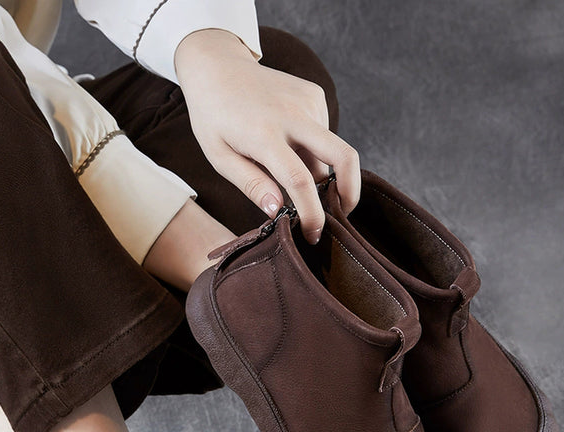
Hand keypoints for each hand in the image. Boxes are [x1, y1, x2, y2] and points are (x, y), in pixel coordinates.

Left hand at [174, 29, 359, 243]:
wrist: (216, 65)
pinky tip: (288, 144)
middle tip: (341, 215)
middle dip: (350, 193)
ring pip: (329, 151)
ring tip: (289, 172)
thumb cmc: (213, 116)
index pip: (300, 181)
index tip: (313, 233)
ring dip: (319, 171)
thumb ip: (251, 184)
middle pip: (342, 157)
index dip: (312, 213)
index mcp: (265, 135)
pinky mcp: (314, 94)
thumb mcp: (220, 156)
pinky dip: (312, 149)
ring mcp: (307, 101)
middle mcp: (293, 115)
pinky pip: (322, 133)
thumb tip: (278, 210)